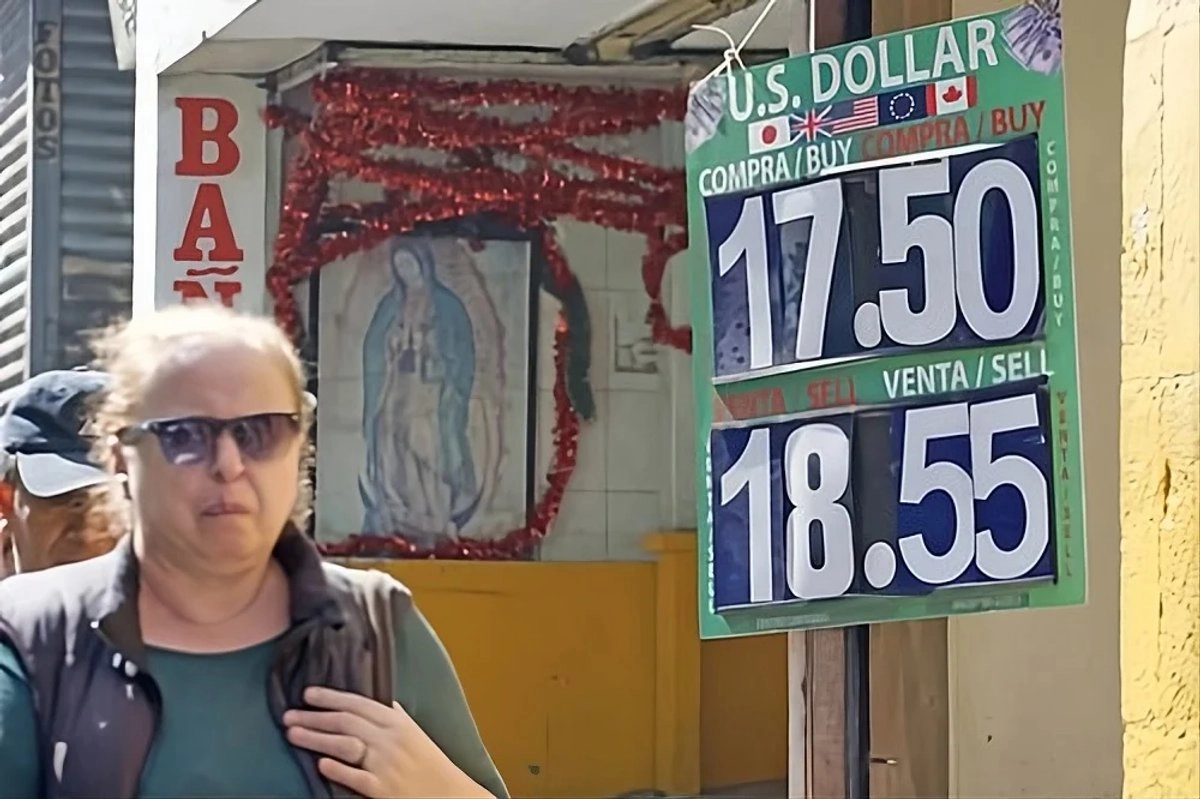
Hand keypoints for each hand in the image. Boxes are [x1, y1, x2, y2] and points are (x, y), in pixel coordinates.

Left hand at [283, 686, 492, 798]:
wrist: (447, 793)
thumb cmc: (429, 763)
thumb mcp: (412, 732)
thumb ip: (392, 717)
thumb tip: (370, 702)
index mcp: (397, 722)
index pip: (358, 704)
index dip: (331, 697)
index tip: (308, 694)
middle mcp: (389, 739)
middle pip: (346, 722)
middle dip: (314, 717)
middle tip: (289, 715)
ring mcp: (385, 764)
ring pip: (346, 745)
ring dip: (316, 738)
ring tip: (293, 734)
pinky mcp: (382, 789)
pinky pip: (356, 777)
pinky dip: (338, 769)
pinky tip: (320, 764)